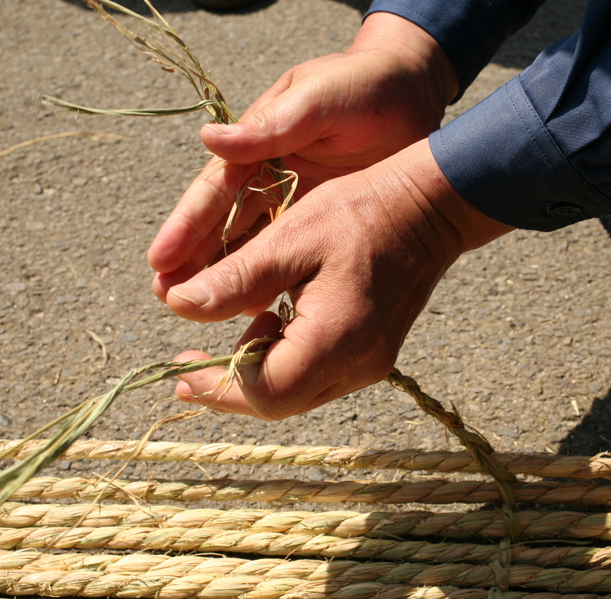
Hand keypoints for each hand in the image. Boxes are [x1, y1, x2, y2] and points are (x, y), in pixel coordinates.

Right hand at [147, 13, 458, 279]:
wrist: (417, 93)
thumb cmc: (363, 85)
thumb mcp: (319, 98)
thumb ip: (272, 125)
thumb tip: (210, 138)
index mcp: (258, 143)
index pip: (214, 188)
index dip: (186, 224)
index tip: (160, 259)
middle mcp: (269, 177)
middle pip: (224, 224)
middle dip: (194, 261)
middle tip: (165, 297)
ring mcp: (296, 202)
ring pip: (254, 246)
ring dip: (226, 277)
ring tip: (199, 312)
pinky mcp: (326, 221)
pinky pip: (293, 257)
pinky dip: (273, 281)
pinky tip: (256, 309)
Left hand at [166, 141, 511, 419]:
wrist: (432, 206)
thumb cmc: (361, 211)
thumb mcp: (291, 236)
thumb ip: (236, 278)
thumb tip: (178, 305)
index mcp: (336, 339)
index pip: (265, 392)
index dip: (215, 385)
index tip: (179, 365)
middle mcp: (358, 365)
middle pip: (279, 403)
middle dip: (229, 386)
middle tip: (189, 360)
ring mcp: (371, 364)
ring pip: (297, 393)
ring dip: (257, 372)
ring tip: (236, 326)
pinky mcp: (374, 354)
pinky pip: (317, 375)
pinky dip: (284, 359)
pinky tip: (273, 320)